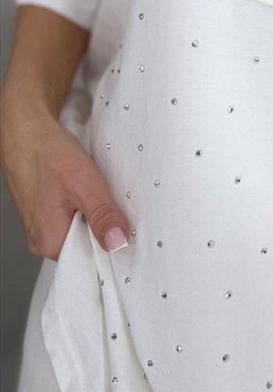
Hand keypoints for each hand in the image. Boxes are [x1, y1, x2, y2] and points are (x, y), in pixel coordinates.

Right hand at [0, 107, 129, 259]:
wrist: (26, 131)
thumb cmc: (48, 153)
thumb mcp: (85, 184)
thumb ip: (102, 215)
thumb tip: (118, 243)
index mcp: (50, 241)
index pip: (91, 261)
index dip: (113, 246)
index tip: (127, 230)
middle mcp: (42, 241)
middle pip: (86, 247)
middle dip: (104, 229)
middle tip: (112, 205)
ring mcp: (41, 228)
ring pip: (79, 232)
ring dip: (93, 216)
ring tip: (95, 195)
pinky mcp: (44, 214)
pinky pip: (71, 220)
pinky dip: (83, 208)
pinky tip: (84, 193)